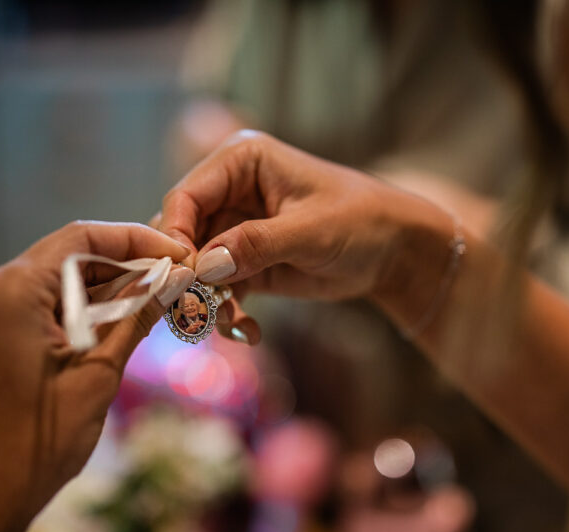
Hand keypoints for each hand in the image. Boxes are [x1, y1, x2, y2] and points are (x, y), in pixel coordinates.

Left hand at [0, 221, 192, 531]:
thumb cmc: (35, 442)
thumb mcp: (99, 373)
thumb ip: (136, 316)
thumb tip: (176, 278)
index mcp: (11, 290)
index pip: (83, 237)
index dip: (138, 239)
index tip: (181, 253)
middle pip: (69, 258)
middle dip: (126, 268)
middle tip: (178, 282)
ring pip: (57, 287)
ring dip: (106, 294)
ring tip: (157, 307)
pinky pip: (39, 312)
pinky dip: (81, 316)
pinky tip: (119, 329)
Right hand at [154, 130, 454, 341]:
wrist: (392, 252)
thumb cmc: (361, 221)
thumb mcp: (311, 230)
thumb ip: (256, 244)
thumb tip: (204, 265)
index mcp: (242, 162)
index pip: (186, 197)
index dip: (176, 236)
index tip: (183, 276)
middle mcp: (229, 192)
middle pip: (182, 235)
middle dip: (187, 275)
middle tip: (197, 310)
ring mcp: (233, 229)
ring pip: (195, 268)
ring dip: (206, 301)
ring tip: (232, 324)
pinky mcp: (243, 263)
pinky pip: (216, 290)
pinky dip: (226, 313)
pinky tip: (249, 332)